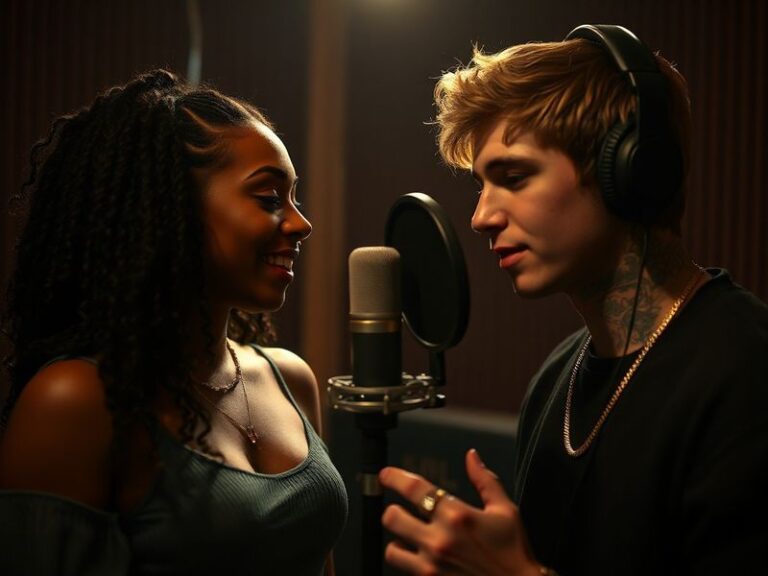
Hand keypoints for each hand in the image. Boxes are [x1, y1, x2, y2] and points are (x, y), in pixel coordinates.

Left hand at [380, 449, 542, 575]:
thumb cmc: (514, 552)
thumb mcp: (505, 511)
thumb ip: (485, 480)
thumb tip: (471, 456)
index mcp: (457, 516)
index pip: (415, 488)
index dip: (394, 477)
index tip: (386, 475)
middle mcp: (440, 540)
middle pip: (393, 517)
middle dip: (394, 510)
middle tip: (401, 510)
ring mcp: (432, 565)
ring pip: (392, 548)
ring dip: (398, 539)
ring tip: (409, 537)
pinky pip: (404, 569)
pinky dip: (408, 561)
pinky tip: (420, 556)